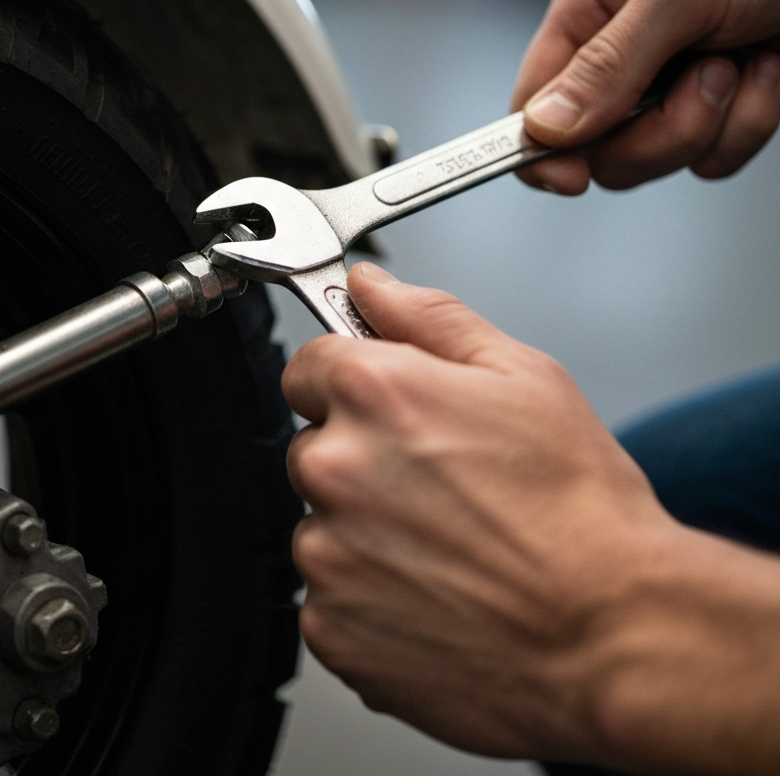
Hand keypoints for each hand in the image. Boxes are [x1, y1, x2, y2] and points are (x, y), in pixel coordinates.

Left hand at [284, 263, 779, 772]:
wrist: (611, 634)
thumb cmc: (579, 507)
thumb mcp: (523, 376)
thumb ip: (428, 317)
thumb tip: (369, 286)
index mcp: (374, 392)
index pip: (309, 365)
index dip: (351, 384)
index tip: (385, 410)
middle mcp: (335, 467)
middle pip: (314, 446)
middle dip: (361, 458)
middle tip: (438, 487)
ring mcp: (326, 553)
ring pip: (321, 523)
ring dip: (364, 529)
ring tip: (445, 546)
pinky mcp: (331, 625)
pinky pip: (329, 593)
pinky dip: (368, 593)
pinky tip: (434, 593)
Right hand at [513, 0, 779, 194]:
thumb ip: (608, 63)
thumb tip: (544, 126)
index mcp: (590, 8)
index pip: (532, 101)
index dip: (540, 148)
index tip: (570, 178)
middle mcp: (621, 52)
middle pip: (596, 147)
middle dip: (659, 129)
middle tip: (707, 77)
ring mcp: (669, 85)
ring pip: (655, 158)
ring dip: (713, 121)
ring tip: (744, 61)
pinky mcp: (717, 109)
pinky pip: (711, 158)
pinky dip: (750, 124)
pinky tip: (770, 70)